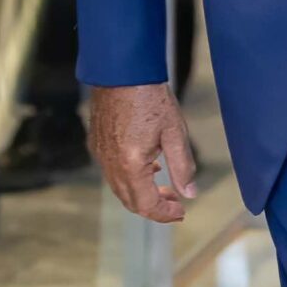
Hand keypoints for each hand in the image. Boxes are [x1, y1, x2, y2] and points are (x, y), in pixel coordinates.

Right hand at [89, 83, 198, 223]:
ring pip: (120, 188)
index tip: (182, 212)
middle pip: (130, 201)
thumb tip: (190, 193)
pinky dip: (130, 179)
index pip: (146, 204)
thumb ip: (183, 167)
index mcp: (130, 165)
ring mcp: (100, 154)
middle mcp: (110, 164)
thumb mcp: (175, 133)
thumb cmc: (151, 99)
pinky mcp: (96, 144)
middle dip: (154, 207)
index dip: (165, 213)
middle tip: (177, 205)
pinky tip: (149, 167)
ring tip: (166, 188)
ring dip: (142, 194)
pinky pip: (112, 172)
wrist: (121, 73)